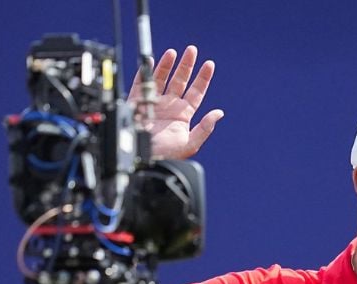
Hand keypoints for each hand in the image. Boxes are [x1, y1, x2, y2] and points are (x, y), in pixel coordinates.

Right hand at [130, 45, 223, 159]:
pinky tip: (151, 62)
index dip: (203, 78)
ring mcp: (154, 103)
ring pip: (162, 79)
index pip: (196, 92)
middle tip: (192, 50)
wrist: (142, 160)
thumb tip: (219, 114)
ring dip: (167, 65)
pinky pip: (141, 84)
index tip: (209, 64)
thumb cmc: (166, 156)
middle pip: (180, 81)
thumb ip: (204, 129)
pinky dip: (145, 73)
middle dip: (186, 65)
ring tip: (173, 53)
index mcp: (183, 115)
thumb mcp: (190, 144)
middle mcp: (169, 107)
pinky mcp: (137, 103)